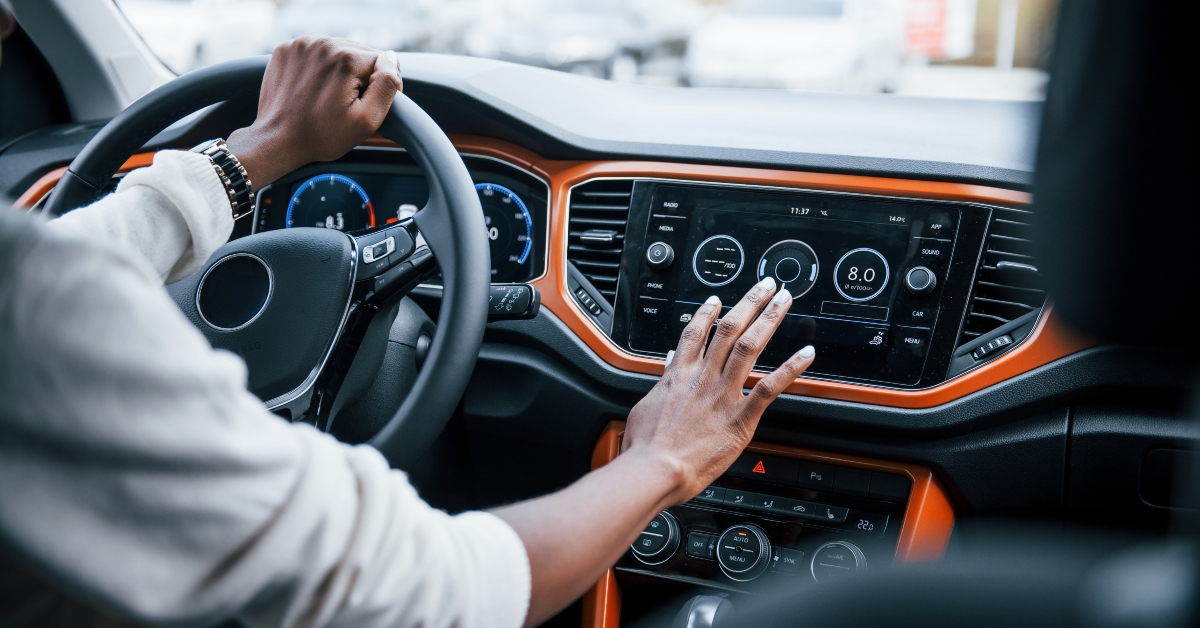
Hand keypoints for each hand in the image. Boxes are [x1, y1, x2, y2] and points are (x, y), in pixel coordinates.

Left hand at [226, 37, 402, 187]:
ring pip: (338, 50)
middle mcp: (323, 43)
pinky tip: (314, 88)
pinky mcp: (287, 49)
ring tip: (329, 96)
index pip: (382, 61)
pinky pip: (316, 52)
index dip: (381, 85)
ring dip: (340, 70)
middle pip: (359, 53)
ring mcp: (301, 44)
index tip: (367, 104)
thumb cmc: (321, 136)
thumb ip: (387, 86)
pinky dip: (320, 67)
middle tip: (346, 103)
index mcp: (345, 58)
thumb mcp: (366, 120)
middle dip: (360, 76)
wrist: (277, 140)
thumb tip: (392, 60)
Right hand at [620, 276, 815, 503]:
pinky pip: (770, 387)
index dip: (708, 312)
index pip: (695, 333)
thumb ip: (662, 382)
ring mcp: (722, 395)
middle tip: (766, 287)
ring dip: (769, 320)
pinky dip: (790, 368)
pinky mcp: (740, 418)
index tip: (718, 300)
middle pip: (729, 329)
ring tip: (784, 302)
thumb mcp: (645, 407)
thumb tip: (668, 364)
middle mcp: (702, 378)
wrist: (654, 469)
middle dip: (750, 303)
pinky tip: (806, 354)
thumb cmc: (645, 448)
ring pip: (749, 346)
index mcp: (678, 376)